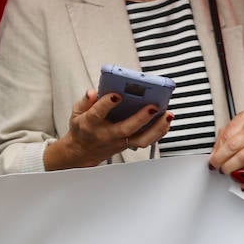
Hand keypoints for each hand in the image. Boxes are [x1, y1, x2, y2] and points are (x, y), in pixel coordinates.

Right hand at [47, 89, 172, 169]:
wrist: (83, 151)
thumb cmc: (82, 128)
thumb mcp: (76, 112)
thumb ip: (85, 101)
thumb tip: (93, 92)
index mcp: (91, 123)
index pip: (98, 114)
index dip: (106, 104)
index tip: (116, 95)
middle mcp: (107, 134)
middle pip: (126, 128)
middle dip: (141, 117)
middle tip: (153, 106)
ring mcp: (120, 141)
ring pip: (141, 139)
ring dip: (157, 128)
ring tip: (167, 114)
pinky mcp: (129, 144)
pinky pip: (147, 141)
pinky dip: (159, 131)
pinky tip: (166, 120)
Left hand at [209, 111, 243, 192]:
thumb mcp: (237, 131)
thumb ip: (224, 140)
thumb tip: (214, 156)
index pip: (226, 135)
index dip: (217, 151)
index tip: (212, 160)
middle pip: (233, 146)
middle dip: (221, 160)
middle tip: (219, 168)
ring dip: (233, 170)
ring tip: (229, 173)